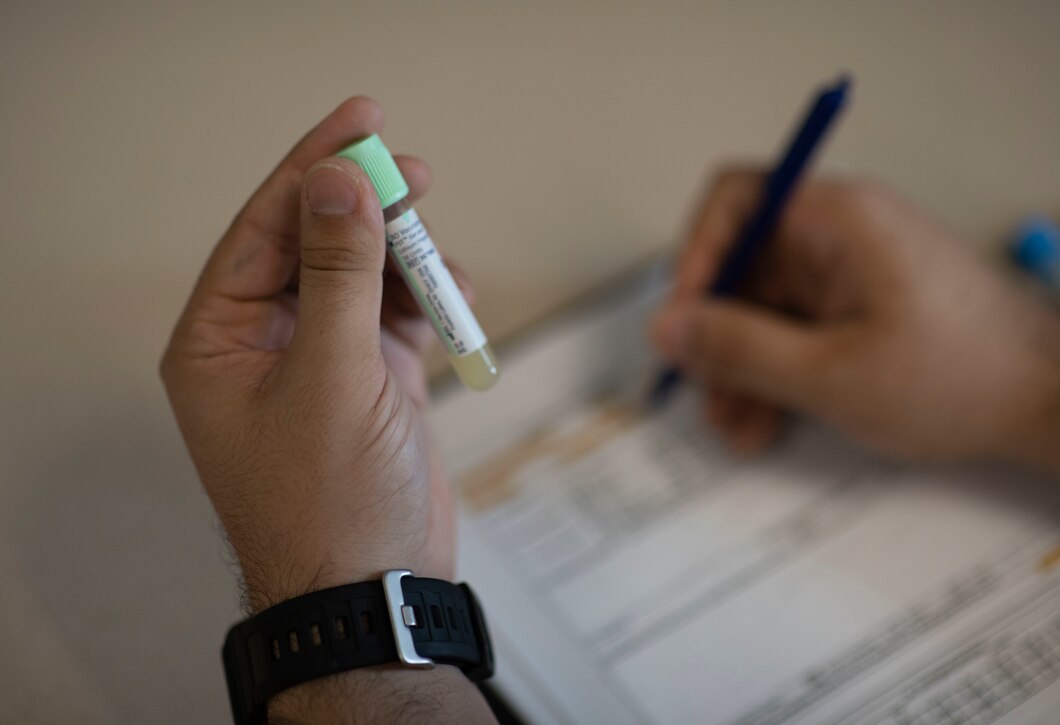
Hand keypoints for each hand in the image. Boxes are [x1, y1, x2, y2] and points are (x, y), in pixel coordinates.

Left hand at [161, 97, 460, 612]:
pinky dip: (425, 300)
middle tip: (415, 172)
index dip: (312, 168)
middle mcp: (264, 345)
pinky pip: (395, 316)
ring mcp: (320, 363)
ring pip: (361, 276)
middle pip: (315, 243)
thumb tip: (337, 181)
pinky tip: (452, 296)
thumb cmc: (332, 504)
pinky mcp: (369, 382)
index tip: (362, 122)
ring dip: (403, 256)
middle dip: (365, 207)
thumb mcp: (333, 376)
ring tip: (441, 252)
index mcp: (221, 341)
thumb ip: (337, 272)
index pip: (264, 228)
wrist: (375, 591)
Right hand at [652, 170, 1059, 482]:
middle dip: (715, 336)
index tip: (683, 321)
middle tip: (705, 393)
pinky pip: (791, 334)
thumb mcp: (830, 374)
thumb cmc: (959, 375)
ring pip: (761, 310)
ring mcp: (845, 275)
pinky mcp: (854, 310)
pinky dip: (772, 376)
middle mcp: (836, 237)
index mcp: (835, 221)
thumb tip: (666, 327)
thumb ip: (739, 348)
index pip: (736, 199)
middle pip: (741, 266)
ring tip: (737, 426)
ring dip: (739, 368)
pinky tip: (765, 424)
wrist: (1044, 404)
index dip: (697, 255)